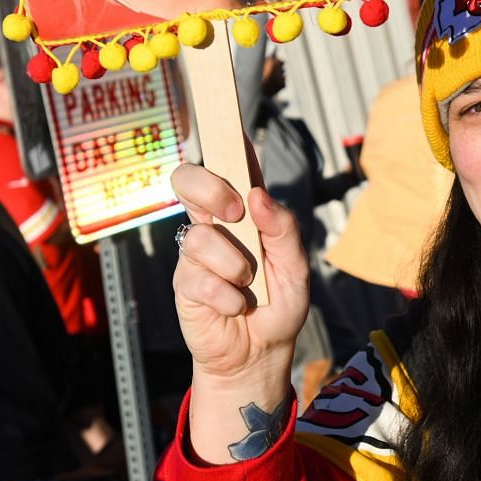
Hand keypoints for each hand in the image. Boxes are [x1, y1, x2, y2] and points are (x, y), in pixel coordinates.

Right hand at [172, 162, 309, 383]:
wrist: (260, 355)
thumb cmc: (280, 306)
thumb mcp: (296, 268)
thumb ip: (283, 230)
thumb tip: (258, 195)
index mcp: (244, 211)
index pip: (231, 166)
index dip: (226, 140)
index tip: (230, 124)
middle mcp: (215, 223)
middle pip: (189, 179)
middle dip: (208, 188)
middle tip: (233, 213)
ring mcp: (196, 251)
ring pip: (200, 236)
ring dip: (233, 265)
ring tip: (247, 285)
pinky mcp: (184, 282)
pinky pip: (198, 277)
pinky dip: (226, 296)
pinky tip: (236, 307)